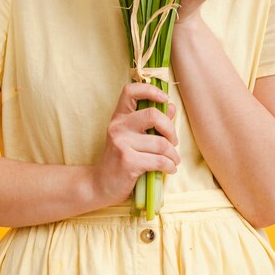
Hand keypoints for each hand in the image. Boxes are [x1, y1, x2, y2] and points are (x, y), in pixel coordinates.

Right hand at [91, 83, 178, 205]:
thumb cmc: (121, 159)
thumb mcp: (132, 137)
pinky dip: (170, 166)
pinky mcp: (127, 161)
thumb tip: (171, 107)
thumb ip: (151, 122)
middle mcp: (118, 126)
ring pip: (161, 143)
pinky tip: (170, 169)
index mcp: (119, 116)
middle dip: (171, 129)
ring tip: (173, 160)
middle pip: (153, 115)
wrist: (100, 185)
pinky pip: (159, 160)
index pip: (130, 90)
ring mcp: (121, 143)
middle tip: (173, 141)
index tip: (164, 99)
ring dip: (173, 154)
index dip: (150, 90)